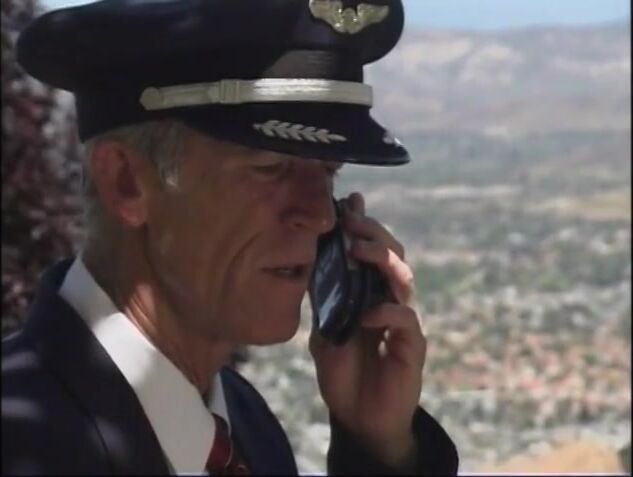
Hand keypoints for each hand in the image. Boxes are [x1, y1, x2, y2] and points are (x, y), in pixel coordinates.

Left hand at [309, 192, 425, 467]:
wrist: (358, 418)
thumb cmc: (342, 373)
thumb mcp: (324, 329)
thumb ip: (325, 299)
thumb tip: (311, 261)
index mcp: (367, 293)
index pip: (370, 251)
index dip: (363, 226)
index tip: (350, 202)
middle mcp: (387, 300)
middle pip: (392, 255)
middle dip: (374, 234)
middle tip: (353, 223)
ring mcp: (401, 321)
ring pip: (403, 278)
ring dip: (382, 261)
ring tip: (359, 252)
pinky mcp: (412, 345)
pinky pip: (405, 319)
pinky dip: (386, 311)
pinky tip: (367, 312)